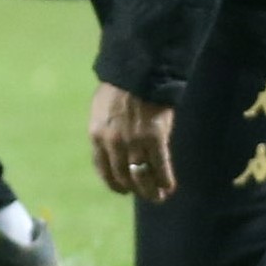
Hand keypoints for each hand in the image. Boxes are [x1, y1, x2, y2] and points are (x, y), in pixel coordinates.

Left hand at [89, 82, 176, 202]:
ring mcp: (134, 142)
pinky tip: (169, 186)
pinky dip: (165, 181)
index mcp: (96, 136)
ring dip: (151, 191)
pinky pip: (160, 168)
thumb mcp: (101, 110)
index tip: (124, 190)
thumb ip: (106, 132)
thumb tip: (114, 151)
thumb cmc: (120, 86)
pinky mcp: (155, 139)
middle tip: (146, 194)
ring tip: (159, 196)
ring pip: (142, 178)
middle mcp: (112, 144)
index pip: (103, 170)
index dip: (115, 184)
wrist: (138, 70)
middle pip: (123, 178)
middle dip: (135, 190)